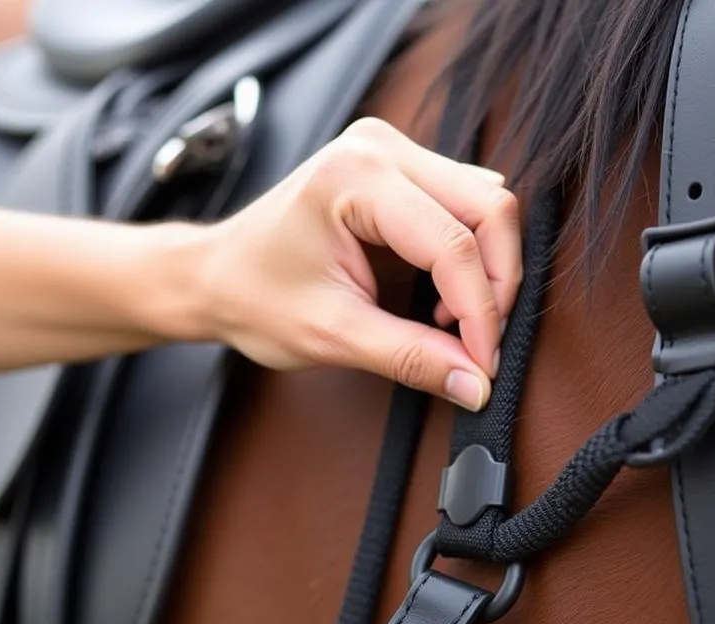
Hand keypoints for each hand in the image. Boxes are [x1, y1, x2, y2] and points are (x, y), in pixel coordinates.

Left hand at [197, 117, 520, 409]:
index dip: (480, 312)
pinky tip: (446, 294)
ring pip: (487, 202)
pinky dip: (473, 254)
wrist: (217, 275)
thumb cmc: (256, 297)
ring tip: (455, 321)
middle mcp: (379, 148)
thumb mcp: (333, 335)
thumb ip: (410, 357)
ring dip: (489, 268)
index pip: (453, 242)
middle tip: (479, 344)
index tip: (482, 365)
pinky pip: (468, 203)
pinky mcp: (401, 169)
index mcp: (354, 178)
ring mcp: (392, 151)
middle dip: (496, 283)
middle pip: (488, 207)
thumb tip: (475, 384)